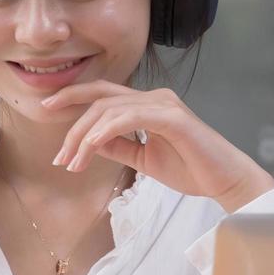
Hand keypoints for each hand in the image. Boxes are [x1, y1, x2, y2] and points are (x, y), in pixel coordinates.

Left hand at [42, 81, 273, 211]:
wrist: (226, 181)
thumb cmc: (192, 170)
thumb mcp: (144, 159)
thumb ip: (119, 146)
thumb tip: (90, 142)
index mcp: (148, 105)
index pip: (103, 94)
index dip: (73, 97)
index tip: (47, 110)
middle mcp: (155, 98)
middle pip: (101, 98)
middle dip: (72, 124)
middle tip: (59, 156)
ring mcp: (164, 105)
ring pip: (110, 110)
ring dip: (85, 137)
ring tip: (72, 163)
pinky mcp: (173, 118)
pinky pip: (130, 118)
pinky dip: (106, 131)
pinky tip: (91, 148)